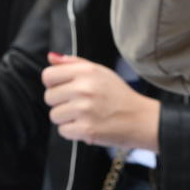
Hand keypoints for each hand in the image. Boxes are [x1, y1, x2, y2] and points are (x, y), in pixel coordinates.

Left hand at [43, 53, 160, 149]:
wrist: (141, 119)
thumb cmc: (118, 95)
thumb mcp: (100, 72)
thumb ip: (74, 63)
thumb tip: (51, 57)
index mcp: (86, 72)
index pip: (48, 76)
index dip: (53, 84)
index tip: (63, 89)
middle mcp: (83, 88)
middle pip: (49, 97)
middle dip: (60, 103)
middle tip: (79, 104)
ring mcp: (84, 110)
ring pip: (54, 116)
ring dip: (66, 118)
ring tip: (85, 116)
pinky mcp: (86, 129)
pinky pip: (63, 131)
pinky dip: (73, 132)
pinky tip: (88, 125)